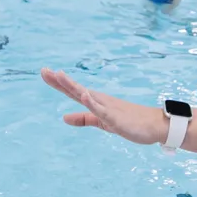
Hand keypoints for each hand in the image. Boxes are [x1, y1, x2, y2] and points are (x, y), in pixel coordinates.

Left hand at [41, 68, 166, 145]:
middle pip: (75, 89)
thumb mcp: (101, 121)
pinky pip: (102, 109)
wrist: (153, 125)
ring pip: (86, 95)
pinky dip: (92, 102)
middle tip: (43, 70)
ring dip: (72, 85)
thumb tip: (63, 118)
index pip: (72, 90)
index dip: (57, 83)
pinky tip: (84, 95)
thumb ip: (83, 119)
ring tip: (59, 75)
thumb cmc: (128, 121)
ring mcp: (107, 107)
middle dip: (59, 81)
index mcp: (94, 101)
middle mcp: (99, 100)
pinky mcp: (115, 117)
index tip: (44, 72)